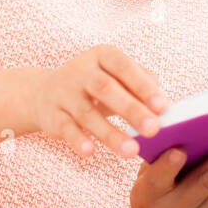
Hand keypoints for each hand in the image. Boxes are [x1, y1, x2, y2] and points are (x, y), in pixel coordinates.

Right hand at [28, 44, 167, 158]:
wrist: (45, 93)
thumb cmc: (95, 86)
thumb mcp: (117, 76)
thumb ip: (141, 83)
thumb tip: (161, 104)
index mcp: (103, 56)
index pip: (124, 66)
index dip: (143, 86)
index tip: (162, 107)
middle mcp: (81, 71)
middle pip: (106, 88)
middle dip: (131, 109)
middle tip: (153, 130)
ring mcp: (64, 93)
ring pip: (87, 113)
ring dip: (110, 134)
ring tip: (131, 151)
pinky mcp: (52, 116)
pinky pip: (65, 128)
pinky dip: (78, 140)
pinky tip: (90, 152)